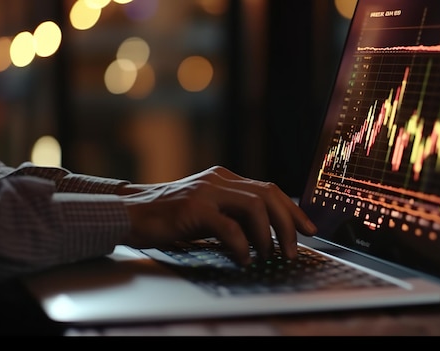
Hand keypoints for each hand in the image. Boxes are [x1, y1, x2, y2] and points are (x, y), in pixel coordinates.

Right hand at [117, 166, 317, 264]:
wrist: (130, 212)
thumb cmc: (169, 216)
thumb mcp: (207, 209)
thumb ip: (233, 214)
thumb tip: (266, 234)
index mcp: (225, 177)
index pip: (269, 189)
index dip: (293, 210)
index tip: (309, 229)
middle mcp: (219, 179)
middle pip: (268, 194)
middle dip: (288, 223)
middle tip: (294, 250)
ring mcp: (206, 192)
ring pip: (254, 207)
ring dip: (268, 235)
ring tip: (270, 256)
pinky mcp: (193, 208)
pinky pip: (229, 227)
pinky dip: (242, 246)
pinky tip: (244, 259)